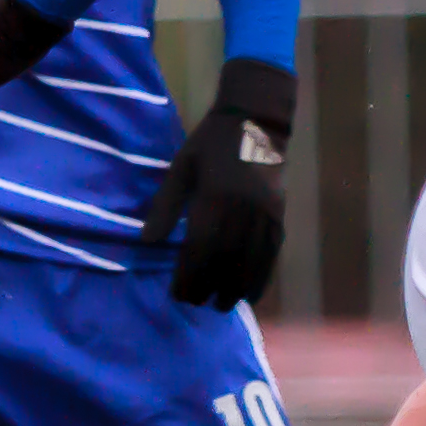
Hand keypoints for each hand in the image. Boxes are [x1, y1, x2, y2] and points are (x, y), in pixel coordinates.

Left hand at [139, 58, 294, 310]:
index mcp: (214, 197)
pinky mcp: (279, 214)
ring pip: (251, 262)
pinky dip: (262, 276)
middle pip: (225, 261)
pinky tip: (251, 292)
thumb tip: (146, 241)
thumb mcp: (181, 167)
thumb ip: (165, 205)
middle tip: (196, 304)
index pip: (200, 249)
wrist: (256, 120)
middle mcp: (242, 210)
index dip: (188, 276)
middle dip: (209, 286)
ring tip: (222, 305)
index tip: (177, 294)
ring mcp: (265, 213)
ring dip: (236, 288)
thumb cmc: (211, 142)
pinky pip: (271, 252)